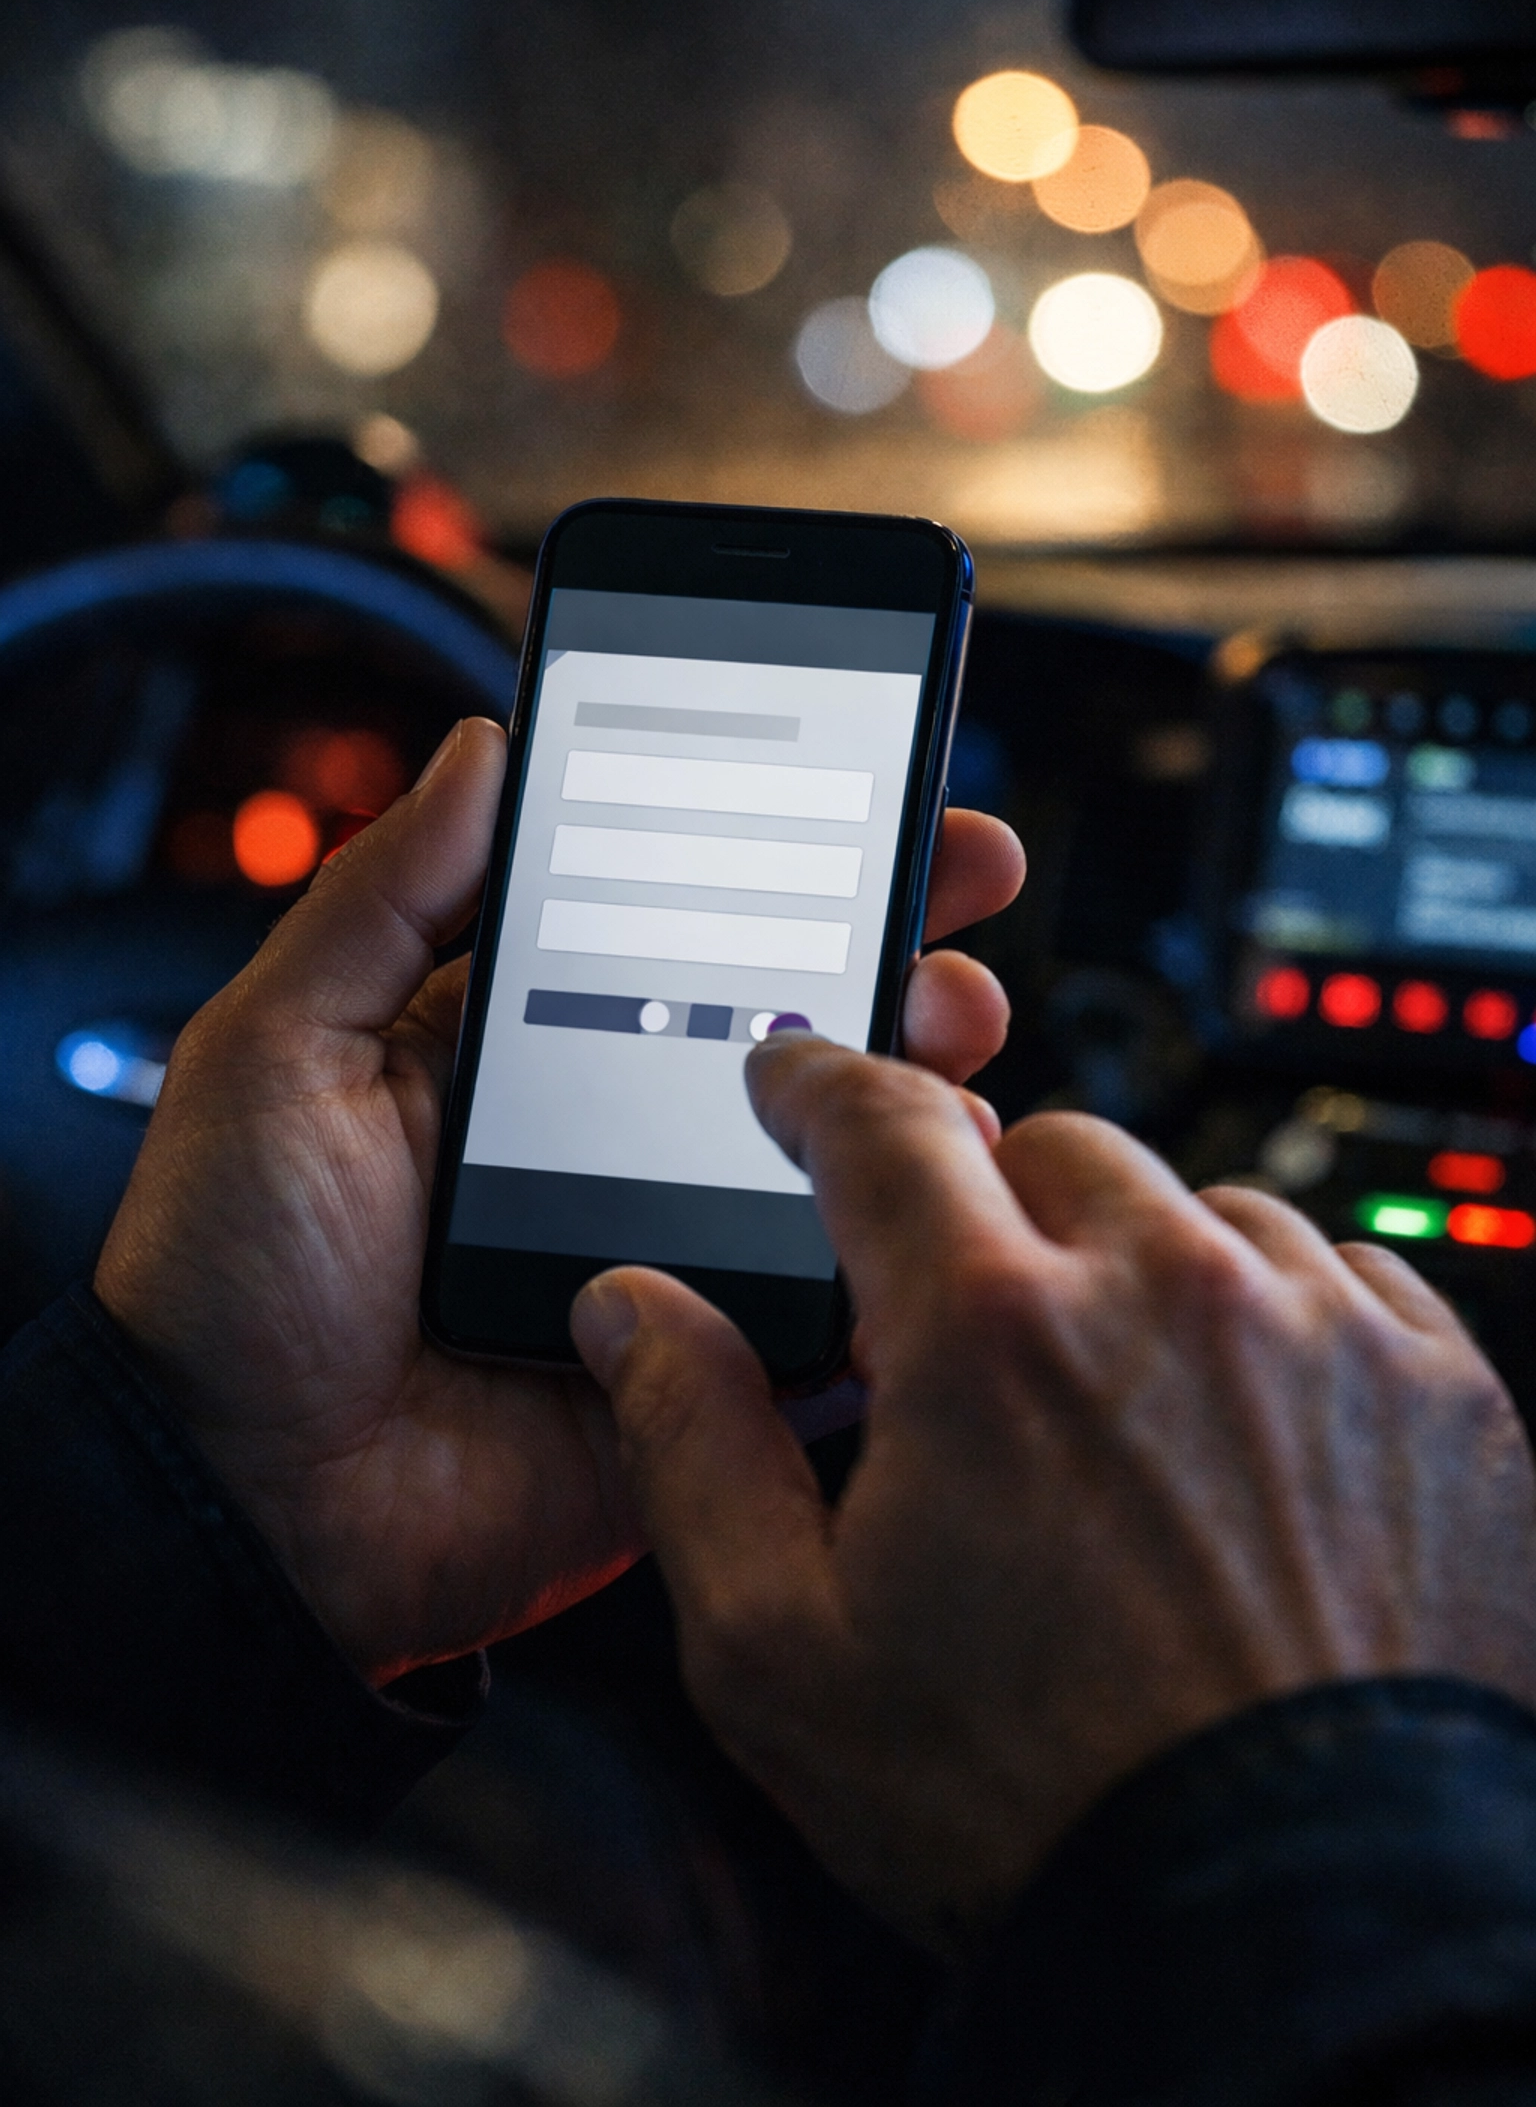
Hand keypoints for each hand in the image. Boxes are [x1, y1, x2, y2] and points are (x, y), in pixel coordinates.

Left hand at [96, 720, 1023, 1687]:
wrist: (240, 1507)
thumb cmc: (225, 1276)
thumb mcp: (280, 1048)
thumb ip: (385, 898)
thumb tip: (481, 746)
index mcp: (522, 1046)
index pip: (679, 922)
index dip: (780, 854)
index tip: (873, 789)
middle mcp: (615, 1135)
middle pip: (789, 1024)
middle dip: (893, 945)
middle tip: (961, 888)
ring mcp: (671, 1250)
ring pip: (834, 1154)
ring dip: (917, 1085)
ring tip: (948, 1041)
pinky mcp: (706, 1367)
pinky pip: (830, 1305)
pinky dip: (896, 1253)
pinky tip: (935, 1196)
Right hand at [571, 1045, 1535, 1953]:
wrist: (1291, 1924)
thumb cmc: (1035, 1805)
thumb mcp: (781, 1652)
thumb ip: (692, 1443)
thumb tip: (633, 1313)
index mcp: (991, 1333)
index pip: (882, 1124)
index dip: (821, 1084)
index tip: (800, 1077)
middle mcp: (1169, 1291)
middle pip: (1052, 1154)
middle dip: (995, 1221)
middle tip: (980, 1347)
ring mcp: (1323, 1330)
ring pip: (1200, 1210)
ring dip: (1143, 1275)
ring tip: (1123, 1423)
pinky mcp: (1440, 1387)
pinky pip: (1340, 1272)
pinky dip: (1279, 1320)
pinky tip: (1247, 1438)